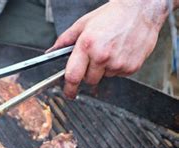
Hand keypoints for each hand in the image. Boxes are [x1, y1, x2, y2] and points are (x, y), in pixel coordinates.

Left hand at [48, 0, 168, 98]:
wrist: (141, 9)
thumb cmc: (113, 15)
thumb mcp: (83, 24)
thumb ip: (65, 40)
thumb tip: (51, 52)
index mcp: (87, 46)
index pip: (73, 76)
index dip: (68, 88)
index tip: (68, 93)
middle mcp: (102, 56)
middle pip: (89, 80)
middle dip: (89, 73)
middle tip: (95, 57)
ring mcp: (118, 63)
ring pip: (105, 77)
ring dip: (105, 68)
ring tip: (111, 50)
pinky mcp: (131, 67)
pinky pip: (119, 75)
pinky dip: (118, 67)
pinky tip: (121, 52)